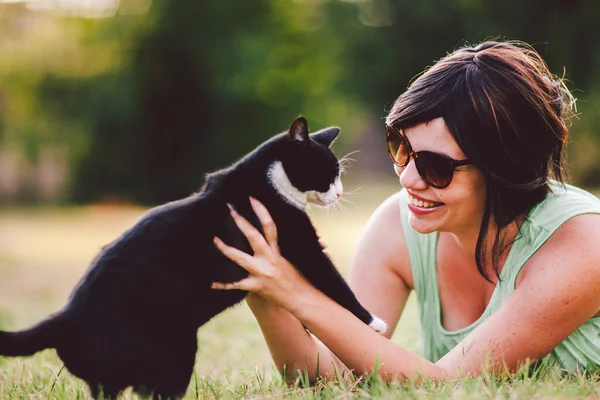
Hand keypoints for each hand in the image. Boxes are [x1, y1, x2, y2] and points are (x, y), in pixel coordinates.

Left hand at [212, 197, 317, 311]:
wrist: (301, 298)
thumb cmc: (298, 279)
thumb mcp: (291, 259)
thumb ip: (279, 248)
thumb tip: (276, 233)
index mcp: (277, 251)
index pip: (270, 226)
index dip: (261, 211)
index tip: (252, 198)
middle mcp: (268, 259)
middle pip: (253, 236)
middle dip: (240, 221)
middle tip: (229, 208)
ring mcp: (261, 272)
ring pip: (240, 258)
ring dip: (226, 249)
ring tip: (214, 240)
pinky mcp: (256, 287)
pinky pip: (237, 285)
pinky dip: (224, 285)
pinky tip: (212, 284)